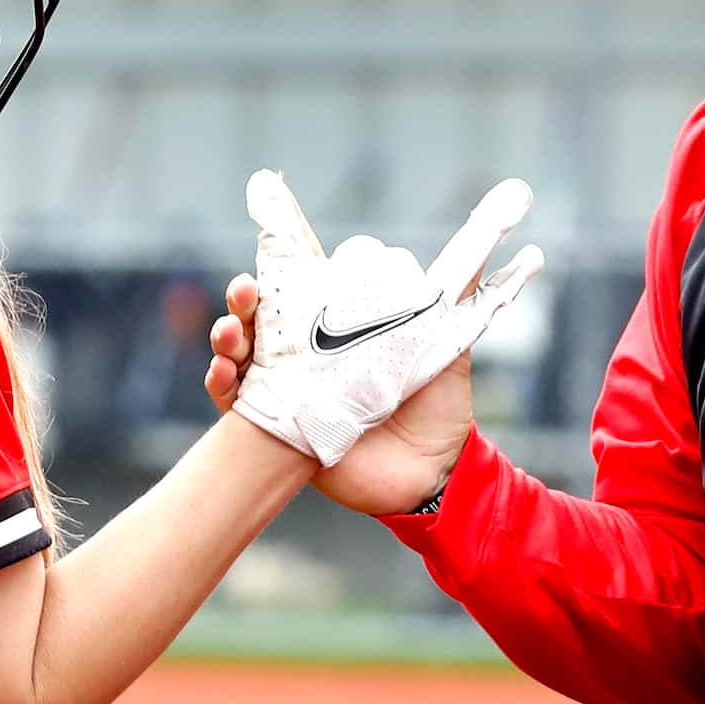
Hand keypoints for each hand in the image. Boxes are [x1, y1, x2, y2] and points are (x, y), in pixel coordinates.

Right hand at [223, 171, 540, 468]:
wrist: (434, 473)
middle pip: (259, 313)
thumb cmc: (437, 407)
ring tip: (231, 330)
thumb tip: (483, 255)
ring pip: (238, 350)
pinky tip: (224, 372)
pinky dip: (221, 383)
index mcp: (341, 327)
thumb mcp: (445, 346)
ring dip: (226, 333)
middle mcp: (307, 352)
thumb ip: (452, 302)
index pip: (300, 285)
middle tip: (246, 288)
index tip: (266, 230)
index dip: (280, 259)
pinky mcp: (274, 424)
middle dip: (243, 296)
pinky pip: (234, 401)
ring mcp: (287, 386)